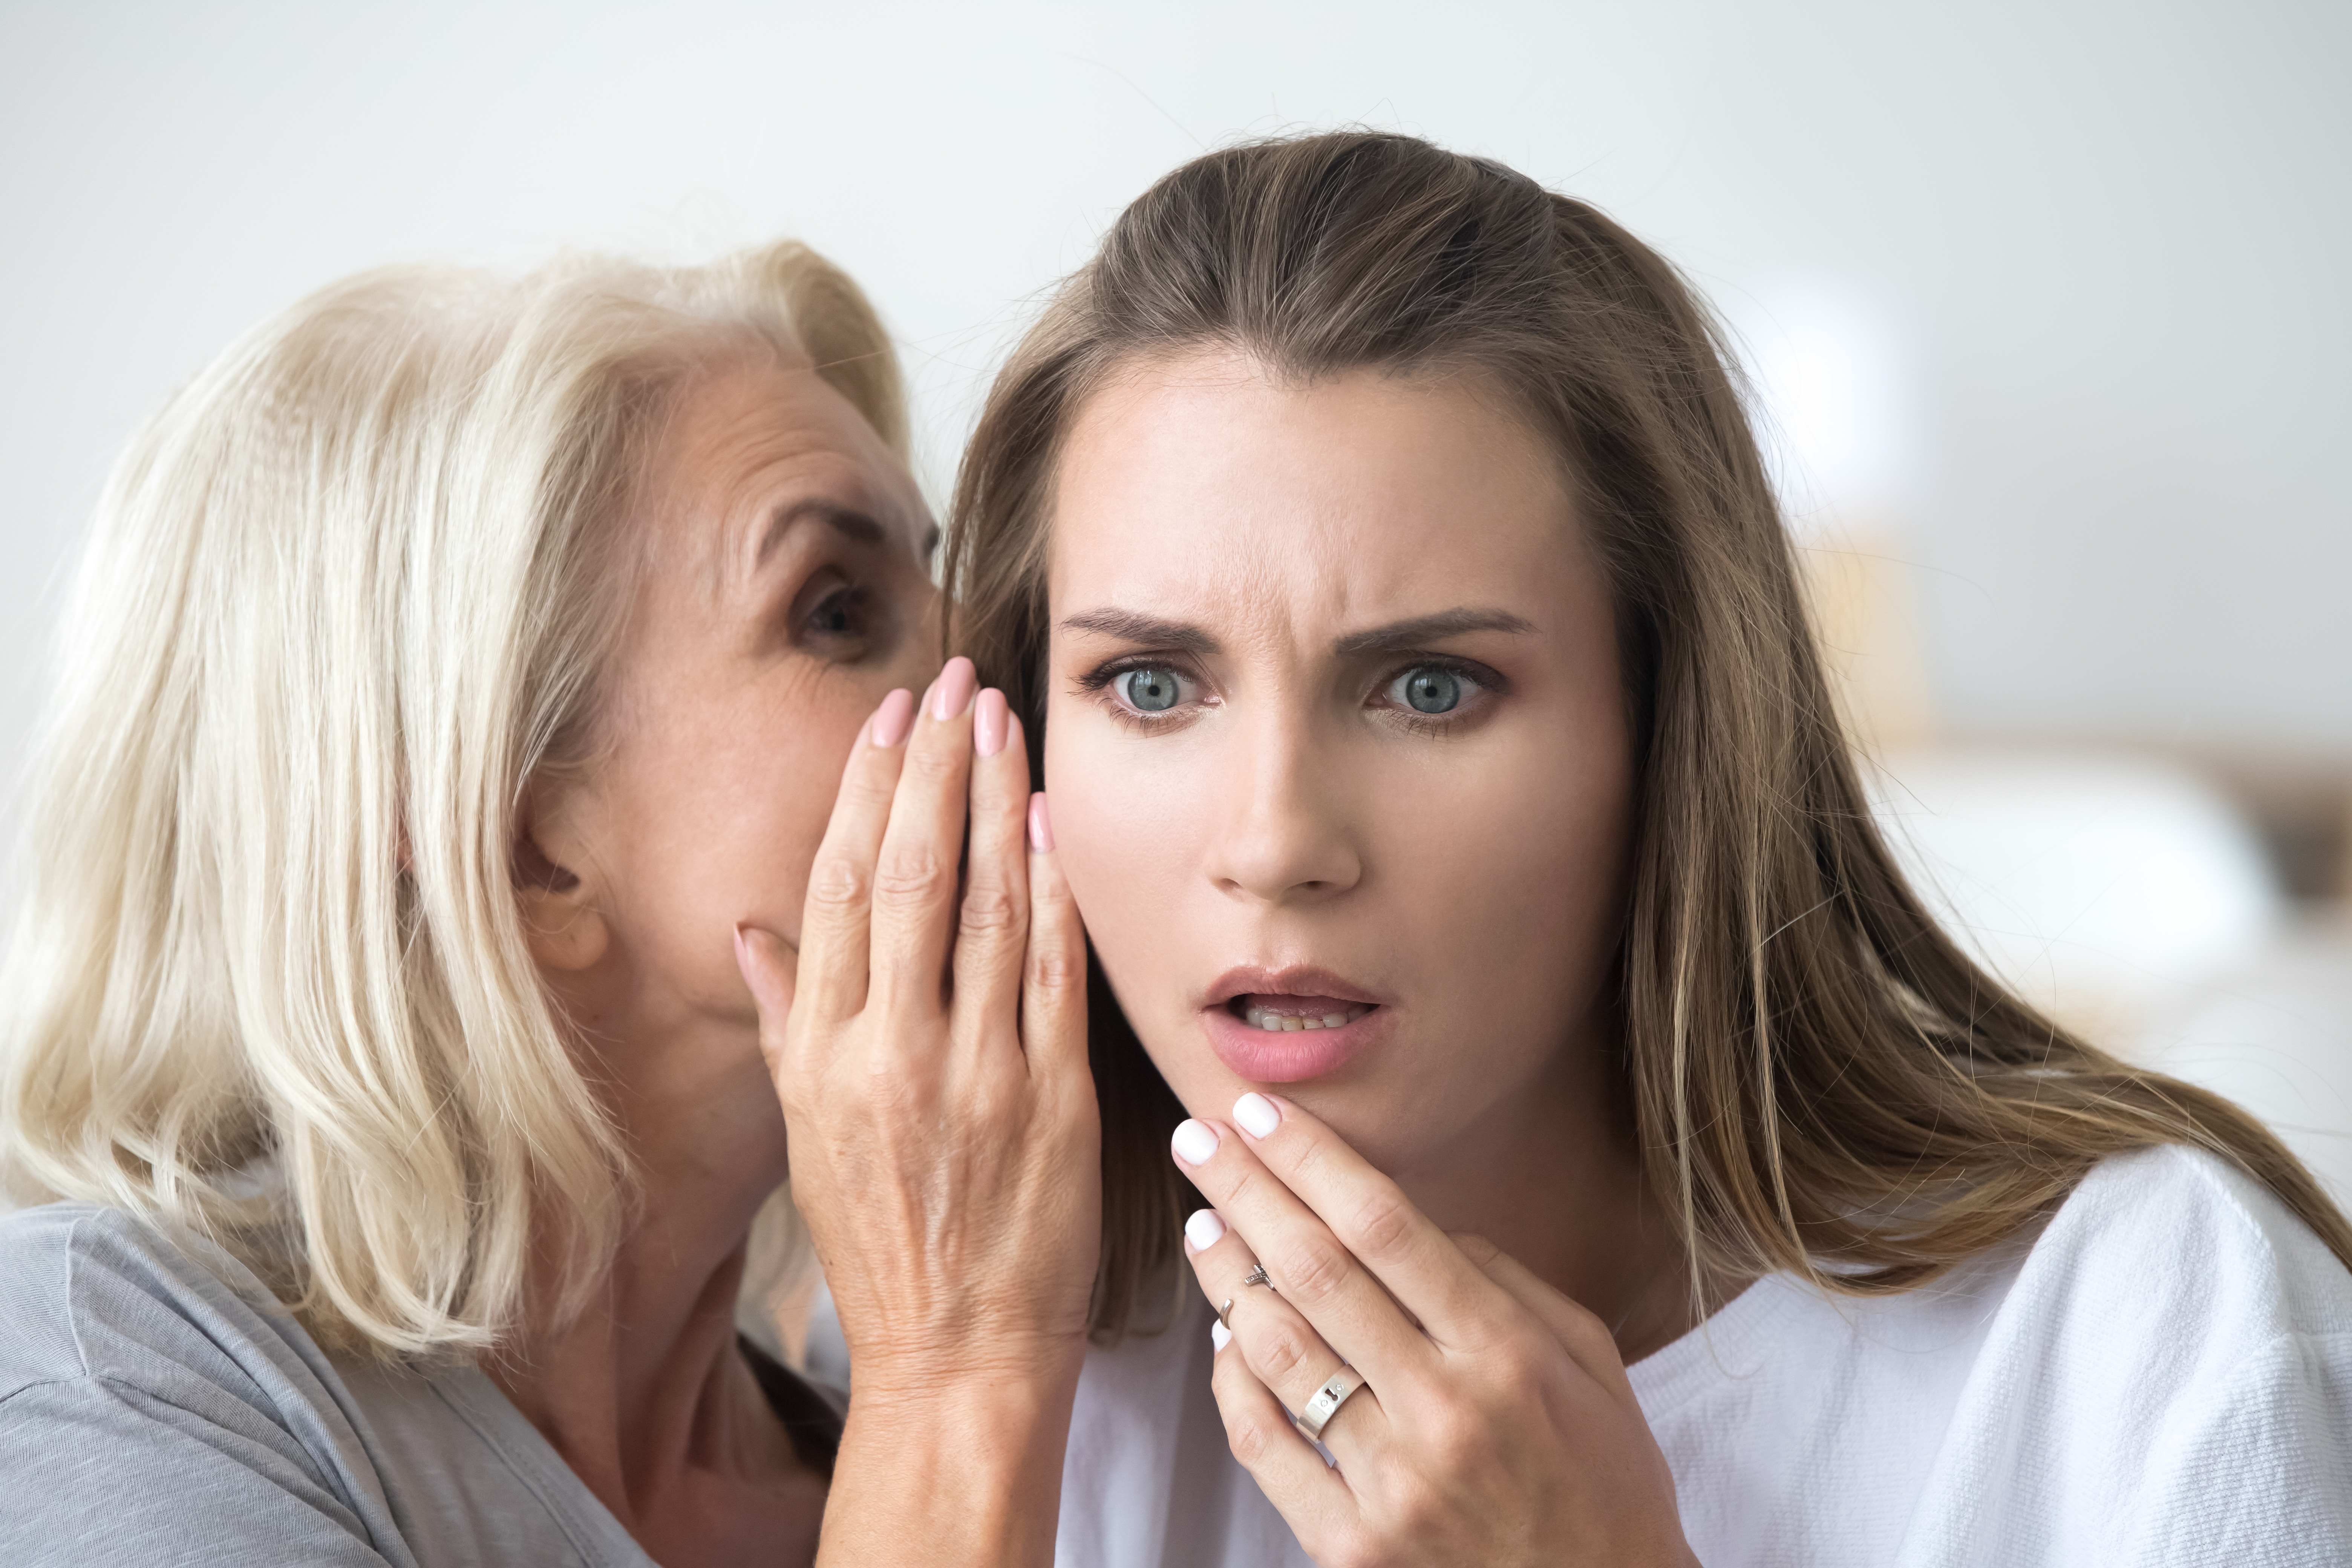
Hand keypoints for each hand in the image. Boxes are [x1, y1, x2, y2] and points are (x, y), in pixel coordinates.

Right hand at [734, 656, 1099, 1400]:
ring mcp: (974, 1075)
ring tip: (1006, 724)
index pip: (837, 891)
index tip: (892, 721)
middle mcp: (889, 1055)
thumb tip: (750, 931)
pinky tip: (1055, 823)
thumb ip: (783, 1023)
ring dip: (999, 801)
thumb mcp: (806, 1137)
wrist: (956, 1357)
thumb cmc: (882, 1246)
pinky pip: (1053, 973)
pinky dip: (1055, 891)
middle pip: (910, 876)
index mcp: (820, 1058)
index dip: (866, 792)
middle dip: (935, 767)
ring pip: (988, 906)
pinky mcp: (1050, 1102)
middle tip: (956, 683)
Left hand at [1173, 1093, 1697, 1567]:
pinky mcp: (1352, 1547)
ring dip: (1227, 1277)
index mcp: (1505, 1353)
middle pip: (1317, 1272)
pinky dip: (1232, 1381)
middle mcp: (1444, 1412)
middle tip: (1197, 1138)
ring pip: (1280, 1352)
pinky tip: (1224, 1336)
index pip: (1384, 1227)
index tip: (1259, 1112)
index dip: (1311, 1159)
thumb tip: (1421, 1224)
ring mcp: (1393, 1485)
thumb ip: (1507, 1281)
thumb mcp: (1590, 1362)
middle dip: (1246, 1191)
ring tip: (1203, 1225)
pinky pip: (1265, 1445)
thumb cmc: (1601, 1482)